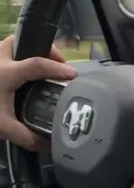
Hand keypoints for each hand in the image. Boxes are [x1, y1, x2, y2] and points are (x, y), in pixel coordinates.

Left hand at [0, 34, 76, 150]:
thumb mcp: (2, 127)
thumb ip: (26, 136)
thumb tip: (47, 146)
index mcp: (7, 72)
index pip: (39, 64)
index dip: (59, 68)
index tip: (73, 74)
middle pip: (22, 42)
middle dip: (43, 49)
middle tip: (54, 63)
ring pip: (8, 45)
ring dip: (25, 52)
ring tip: (36, 67)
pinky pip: (0, 55)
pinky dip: (12, 60)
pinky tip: (15, 77)